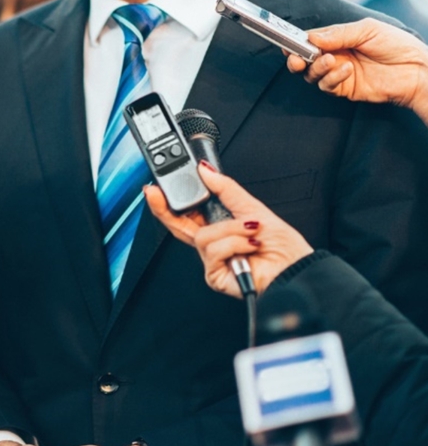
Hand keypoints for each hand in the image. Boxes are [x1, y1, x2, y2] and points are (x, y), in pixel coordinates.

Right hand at [144, 163, 313, 297]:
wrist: (293, 268)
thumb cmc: (280, 245)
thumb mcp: (251, 206)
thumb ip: (225, 188)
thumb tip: (205, 170)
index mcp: (217, 227)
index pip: (185, 214)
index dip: (166, 203)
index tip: (154, 189)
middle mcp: (212, 244)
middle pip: (177, 226)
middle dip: (165, 209)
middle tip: (156, 194)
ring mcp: (211, 260)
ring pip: (204, 236)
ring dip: (232, 229)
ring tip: (252, 232)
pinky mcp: (214, 275)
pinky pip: (214, 251)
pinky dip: (235, 244)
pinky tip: (249, 247)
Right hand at [286, 18, 427, 125]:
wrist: (414, 70)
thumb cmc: (395, 45)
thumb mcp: (367, 30)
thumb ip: (339, 34)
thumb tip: (312, 38)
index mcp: (339, 39)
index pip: (311, 40)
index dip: (298, 42)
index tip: (289, 43)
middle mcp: (335, 56)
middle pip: (305, 60)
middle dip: (297, 59)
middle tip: (296, 59)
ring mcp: (338, 74)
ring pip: (312, 75)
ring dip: (317, 68)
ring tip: (330, 61)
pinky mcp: (343, 89)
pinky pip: (327, 86)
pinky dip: (332, 78)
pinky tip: (346, 70)